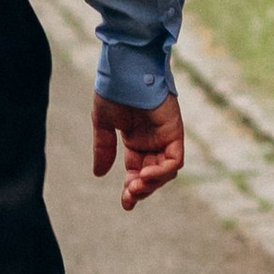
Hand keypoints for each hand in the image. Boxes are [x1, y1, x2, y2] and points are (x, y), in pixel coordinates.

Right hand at [92, 90, 183, 210]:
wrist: (125, 70)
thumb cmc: (114, 91)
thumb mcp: (104, 124)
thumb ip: (103, 148)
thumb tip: (99, 174)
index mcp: (137, 141)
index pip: (137, 172)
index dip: (132, 189)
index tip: (125, 204)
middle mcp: (153, 142)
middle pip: (153, 176)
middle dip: (142, 190)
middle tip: (129, 197)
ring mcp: (165, 137)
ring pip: (166, 171)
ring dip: (152, 183)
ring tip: (136, 186)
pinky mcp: (175, 131)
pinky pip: (175, 159)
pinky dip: (163, 171)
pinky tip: (146, 174)